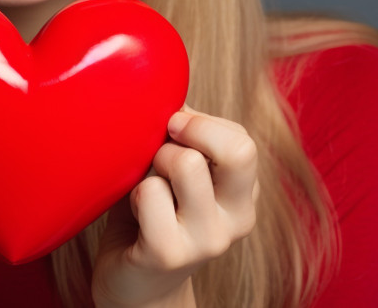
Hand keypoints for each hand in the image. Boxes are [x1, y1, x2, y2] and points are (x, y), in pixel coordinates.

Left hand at [91, 106, 258, 307]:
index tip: (171, 131)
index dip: (198, 123)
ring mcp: (207, 239)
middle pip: (238, 149)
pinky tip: (134, 211)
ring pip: (187, 163)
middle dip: (190, 131)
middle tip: (160, 146)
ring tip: (145, 183)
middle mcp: (237, 218)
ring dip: (153, 162)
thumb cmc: (149, 215)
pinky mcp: (169, 254)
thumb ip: (181, 137)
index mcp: (243, 193)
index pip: (240, 137)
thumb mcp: (173, 171)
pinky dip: (134, 192)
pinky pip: (150, 194)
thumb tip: (165, 90)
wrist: (134, 287)